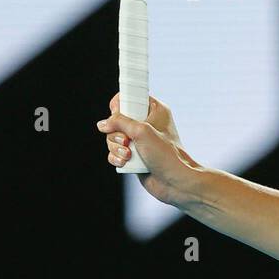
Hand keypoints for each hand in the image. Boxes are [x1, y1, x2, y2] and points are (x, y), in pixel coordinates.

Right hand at [97, 94, 208, 209]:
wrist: (176, 182)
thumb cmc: (166, 154)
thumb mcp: (141, 131)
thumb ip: (119, 122)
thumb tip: (102, 124)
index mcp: (154, 110)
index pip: (130, 97)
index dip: (120, 105)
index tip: (117, 114)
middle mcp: (146, 123)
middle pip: (116, 120)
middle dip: (116, 133)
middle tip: (126, 141)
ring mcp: (139, 140)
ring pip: (113, 138)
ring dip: (115, 148)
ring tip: (128, 155)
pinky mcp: (134, 155)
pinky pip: (115, 152)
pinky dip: (116, 157)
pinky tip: (125, 162)